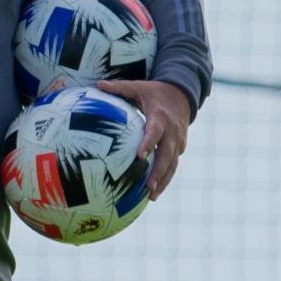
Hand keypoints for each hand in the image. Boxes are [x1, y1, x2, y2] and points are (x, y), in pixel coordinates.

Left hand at [96, 79, 191, 200]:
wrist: (183, 94)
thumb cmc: (155, 92)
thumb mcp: (138, 86)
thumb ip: (119, 88)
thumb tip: (97, 84)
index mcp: (160, 117)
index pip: (155, 132)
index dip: (149, 143)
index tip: (140, 156)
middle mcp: (172, 131)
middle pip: (167, 155)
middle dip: (159, 172)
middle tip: (148, 187)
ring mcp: (178, 141)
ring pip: (173, 164)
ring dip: (164, 180)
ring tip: (152, 196)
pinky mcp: (180, 147)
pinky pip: (174, 165)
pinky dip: (166, 178)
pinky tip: (155, 192)